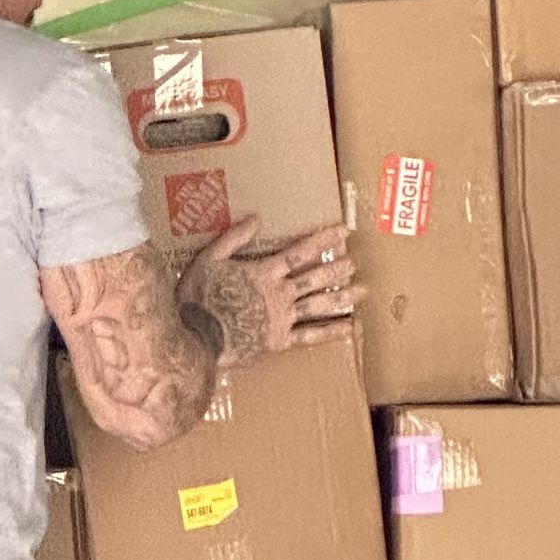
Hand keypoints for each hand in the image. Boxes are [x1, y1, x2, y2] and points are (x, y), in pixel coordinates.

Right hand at [180, 218, 360, 365]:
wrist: (196, 337)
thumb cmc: (197, 298)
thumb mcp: (208, 260)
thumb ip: (232, 239)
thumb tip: (256, 218)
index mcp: (263, 273)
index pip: (299, 252)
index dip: (322, 241)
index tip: (343, 232)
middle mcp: (279, 295)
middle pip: (315, 278)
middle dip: (337, 269)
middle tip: (355, 262)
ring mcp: (282, 318)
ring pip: (319, 305)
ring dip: (342, 297)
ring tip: (362, 291)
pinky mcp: (279, 341)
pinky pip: (310, 336)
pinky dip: (331, 332)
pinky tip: (350, 328)